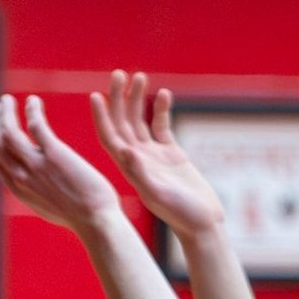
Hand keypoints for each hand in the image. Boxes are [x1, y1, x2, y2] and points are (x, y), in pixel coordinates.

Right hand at [0, 93, 120, 235]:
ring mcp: (37, 166)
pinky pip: (35, 125)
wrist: (98, 224)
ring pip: (8, 131)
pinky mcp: (55, 155)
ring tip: (8, 99)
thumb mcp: (54, 210)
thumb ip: (43, 196)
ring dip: (5, 111)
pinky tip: (34, 101)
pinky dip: (31, 110)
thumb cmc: (86, 220)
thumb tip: (45, 191)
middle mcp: (23, 177)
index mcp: (22, 191)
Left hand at [86, 70, 223, 237]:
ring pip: (140, 120)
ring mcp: (154, 154)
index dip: (101, 116)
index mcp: (129, 167)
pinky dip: (162, 109)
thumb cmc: (180, 214)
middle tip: (118, 74)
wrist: (202, 224)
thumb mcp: (159, 194)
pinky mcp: (172, 154)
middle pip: (122, 122)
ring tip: (140, 76)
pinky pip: (162, 126)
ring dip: (138, 98)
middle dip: (119, 98)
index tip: (96, 95)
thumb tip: (126, 149)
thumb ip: (141, 172)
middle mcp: (137, 158)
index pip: (109, 136)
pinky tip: (164, 94)